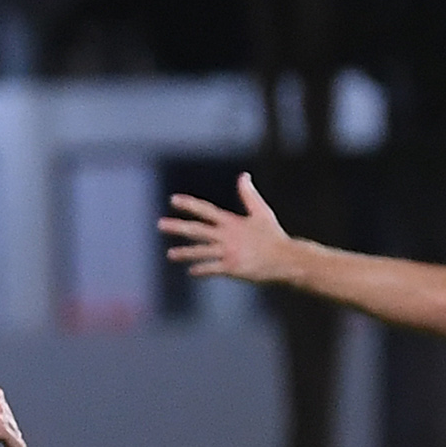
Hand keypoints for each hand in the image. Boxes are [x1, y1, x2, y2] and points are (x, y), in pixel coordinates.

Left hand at [158, 173, 295, 285]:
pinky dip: (201, 270)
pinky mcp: (232, 268)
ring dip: (184, 253)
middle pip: (197, 230)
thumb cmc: (273, 236)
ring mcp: (228, 253)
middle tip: (160, 224)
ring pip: (201, 252)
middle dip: (178, 227)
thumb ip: (248, 195)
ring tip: (169, 255)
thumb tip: (243, 175)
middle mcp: (227, 236)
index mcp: (231, 222)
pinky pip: (212, 269)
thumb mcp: (261, 211)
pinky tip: (191, 271)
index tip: (173, 200)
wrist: (286, 258)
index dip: (189, 204)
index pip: (206, 210)